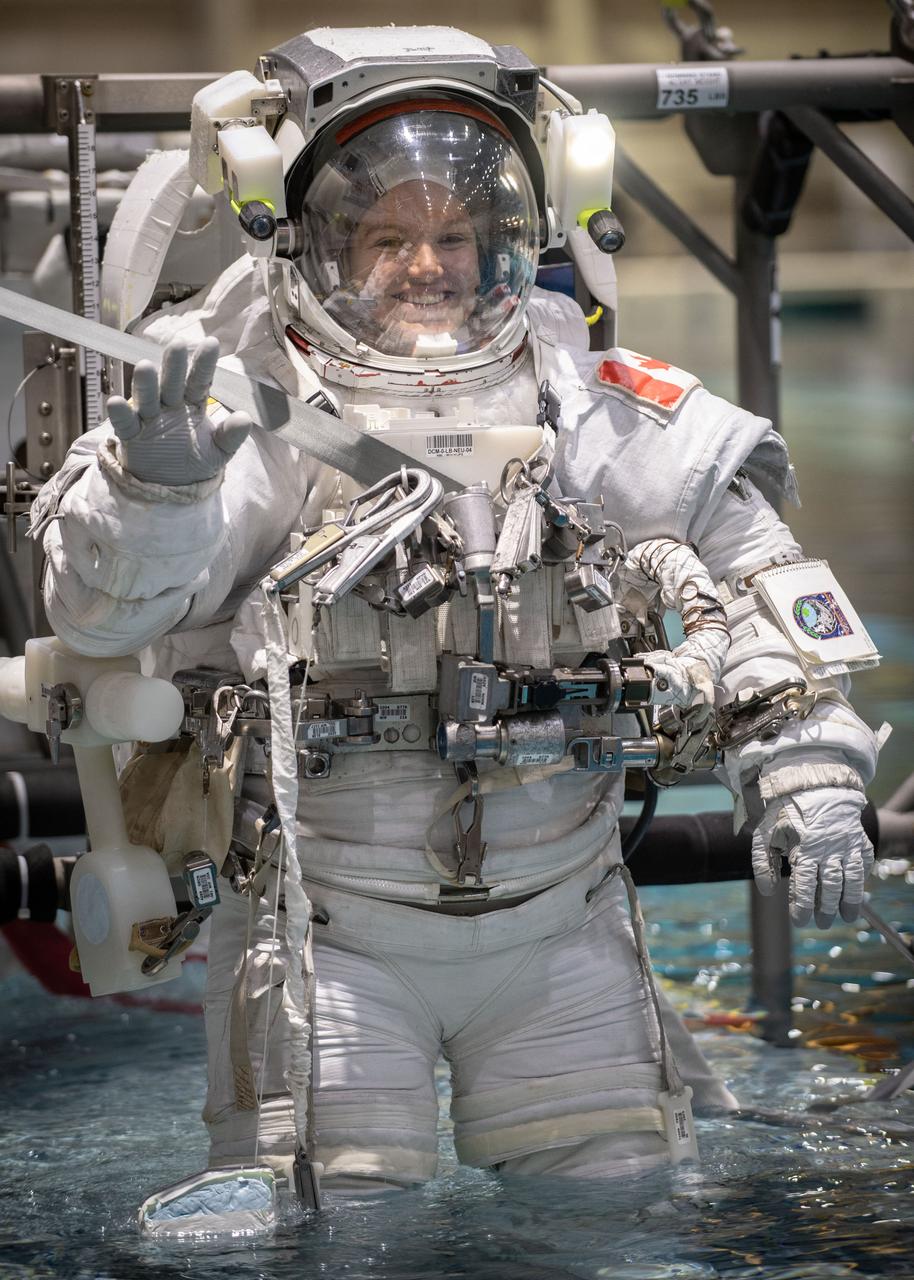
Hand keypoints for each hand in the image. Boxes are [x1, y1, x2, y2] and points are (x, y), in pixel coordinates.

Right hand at [106, 337, 250, 485]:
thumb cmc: (195, 460)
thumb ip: (230, 435)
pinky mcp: (132, 435)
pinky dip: (121, 413)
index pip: (199, 382)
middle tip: (177, 345)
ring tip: (145, 366)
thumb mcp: (218, 451)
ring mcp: (149, 418)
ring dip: (146, 384)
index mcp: (192, 404)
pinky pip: (125, 423)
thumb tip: (246, 418)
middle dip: (174, 366)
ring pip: (147, 397)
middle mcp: (169, 406)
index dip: (204, 364)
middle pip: (172, 383)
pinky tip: (115, 402)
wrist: (172, 485)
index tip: (212, 344)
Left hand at [750, 786, 873, 927]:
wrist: (811, 784)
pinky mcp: (858, 837)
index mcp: (804, 848)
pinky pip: (865, 861)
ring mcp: (847, 843)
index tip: (799, 921)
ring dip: (851, 899)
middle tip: (822, 923)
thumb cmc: (784, 811)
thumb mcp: (765, 834)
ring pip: (853, 877)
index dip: (803, 906)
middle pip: (831, 885)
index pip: (805, 884)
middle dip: (827, 908)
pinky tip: (858, 888)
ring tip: (847, 917)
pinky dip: (863, 876)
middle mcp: (829, 848)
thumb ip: (762, 863)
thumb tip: (767, 892)